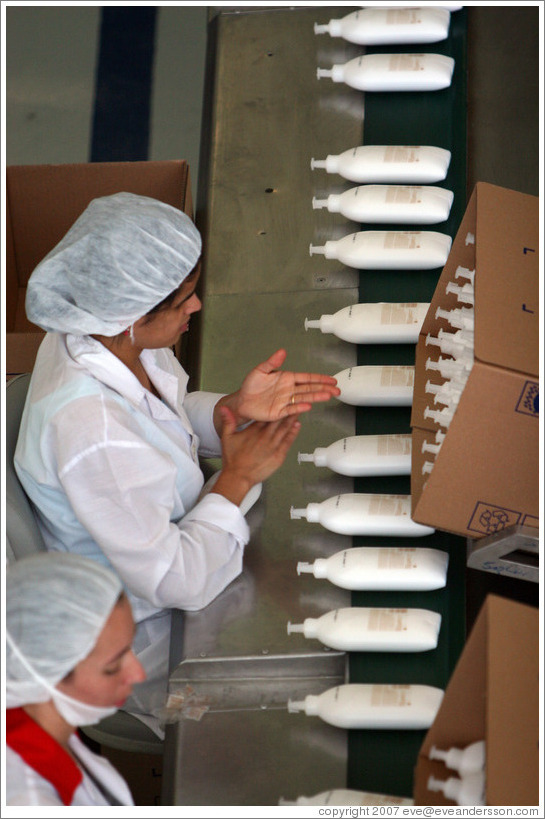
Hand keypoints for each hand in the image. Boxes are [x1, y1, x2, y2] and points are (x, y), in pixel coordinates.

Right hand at [211, 406, 300, 505]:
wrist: (238, 477)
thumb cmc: (233, 459)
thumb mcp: (227, 437)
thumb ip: (228, 421)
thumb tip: (224, 408)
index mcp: (253, 430)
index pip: (266, 415)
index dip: (273, 406)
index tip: (278, 399)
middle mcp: (264, 436)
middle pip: (278, 419)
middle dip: (285, 410)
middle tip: (292, 401)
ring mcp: (273, 445)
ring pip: (284, 428)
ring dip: (291, 419)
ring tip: (298, 410)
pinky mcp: (278, 455)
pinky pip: (288, 441)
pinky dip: (293, 433)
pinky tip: (297, 426)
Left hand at [217, 349, 339, 425]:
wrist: (242, 401)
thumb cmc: (251, 386)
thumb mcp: (260, 370)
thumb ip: (272, 362)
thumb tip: (282, 351)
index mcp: (287, 379)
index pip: (307, 378)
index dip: (319, 379)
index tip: (331, 380)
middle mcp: (289, 390)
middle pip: (310, 388)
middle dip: (324, 388)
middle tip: (337, 390)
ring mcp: (285, 401)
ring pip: (304, 398)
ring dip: (316, 397)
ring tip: (328, 396)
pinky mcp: (279, 412)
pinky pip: (291, 409)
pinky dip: (299, 408)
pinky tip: (309, 406)